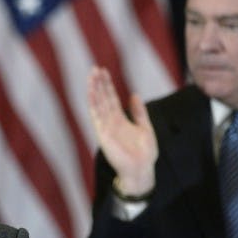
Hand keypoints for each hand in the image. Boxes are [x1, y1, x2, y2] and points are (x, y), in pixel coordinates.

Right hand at [87, 67, 157, 193]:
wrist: (142, 170)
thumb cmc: (145, 153)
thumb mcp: (145, 127)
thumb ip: (139, 111)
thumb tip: (134, 94)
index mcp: (120, 120)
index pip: (111, 98)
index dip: (107, 85)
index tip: (103, 71)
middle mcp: (110, 122)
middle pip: (103, 98)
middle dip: (99, 83)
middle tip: (95, 68)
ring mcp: (105, 128)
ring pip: (98, 104)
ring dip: (94, 90)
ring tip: (91, 75)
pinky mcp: (103, 135)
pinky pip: (96, 116)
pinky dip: (93, 104)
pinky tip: (91, 92)